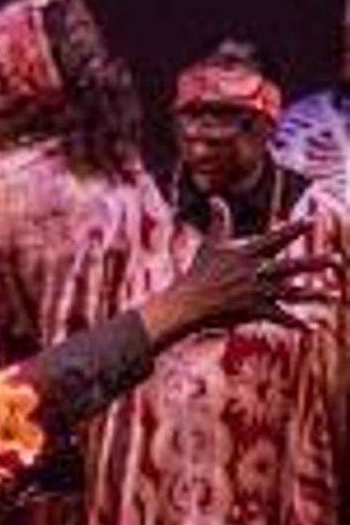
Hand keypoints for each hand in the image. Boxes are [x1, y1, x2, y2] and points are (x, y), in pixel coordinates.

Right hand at [139, 201, 340, 351]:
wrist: (188, 303)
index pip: (276, 238)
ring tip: (335, 294)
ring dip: (315, 294)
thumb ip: (218, 219)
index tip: (313, 219)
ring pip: (292, 293)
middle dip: (315, 263)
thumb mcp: (210, 243)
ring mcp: (256, 293)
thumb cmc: (199, 272)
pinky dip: (296, 324)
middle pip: (291, 267)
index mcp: (248, 254)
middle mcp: (256, 272)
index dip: (295, 228)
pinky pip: (280, 318)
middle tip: (337, 260)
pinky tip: (313, 327)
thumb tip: (214, 196)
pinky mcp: (254, 311)